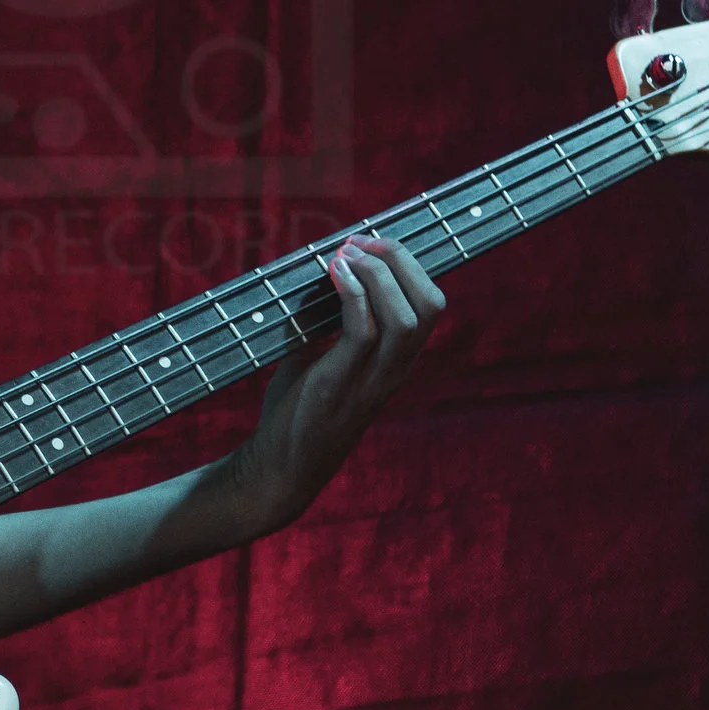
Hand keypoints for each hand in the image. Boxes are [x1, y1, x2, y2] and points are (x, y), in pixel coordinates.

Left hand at [220, 234, 446, 536]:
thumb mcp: (313, 359)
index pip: (431, 306)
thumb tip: (306, 276)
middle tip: (360, 241)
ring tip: (345, 254)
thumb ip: (317, 323)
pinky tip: (332, 274)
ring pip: (407, 318)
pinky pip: (364, 332)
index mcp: (395, 363)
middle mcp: (393, 371)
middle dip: (401, 261)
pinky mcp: (341, 386)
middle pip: (430, 305)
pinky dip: (353, 294)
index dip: (409, 266)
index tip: (371, 241)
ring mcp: (371, 381)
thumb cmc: (295, 412)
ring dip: (378, 274)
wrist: (278, 468)